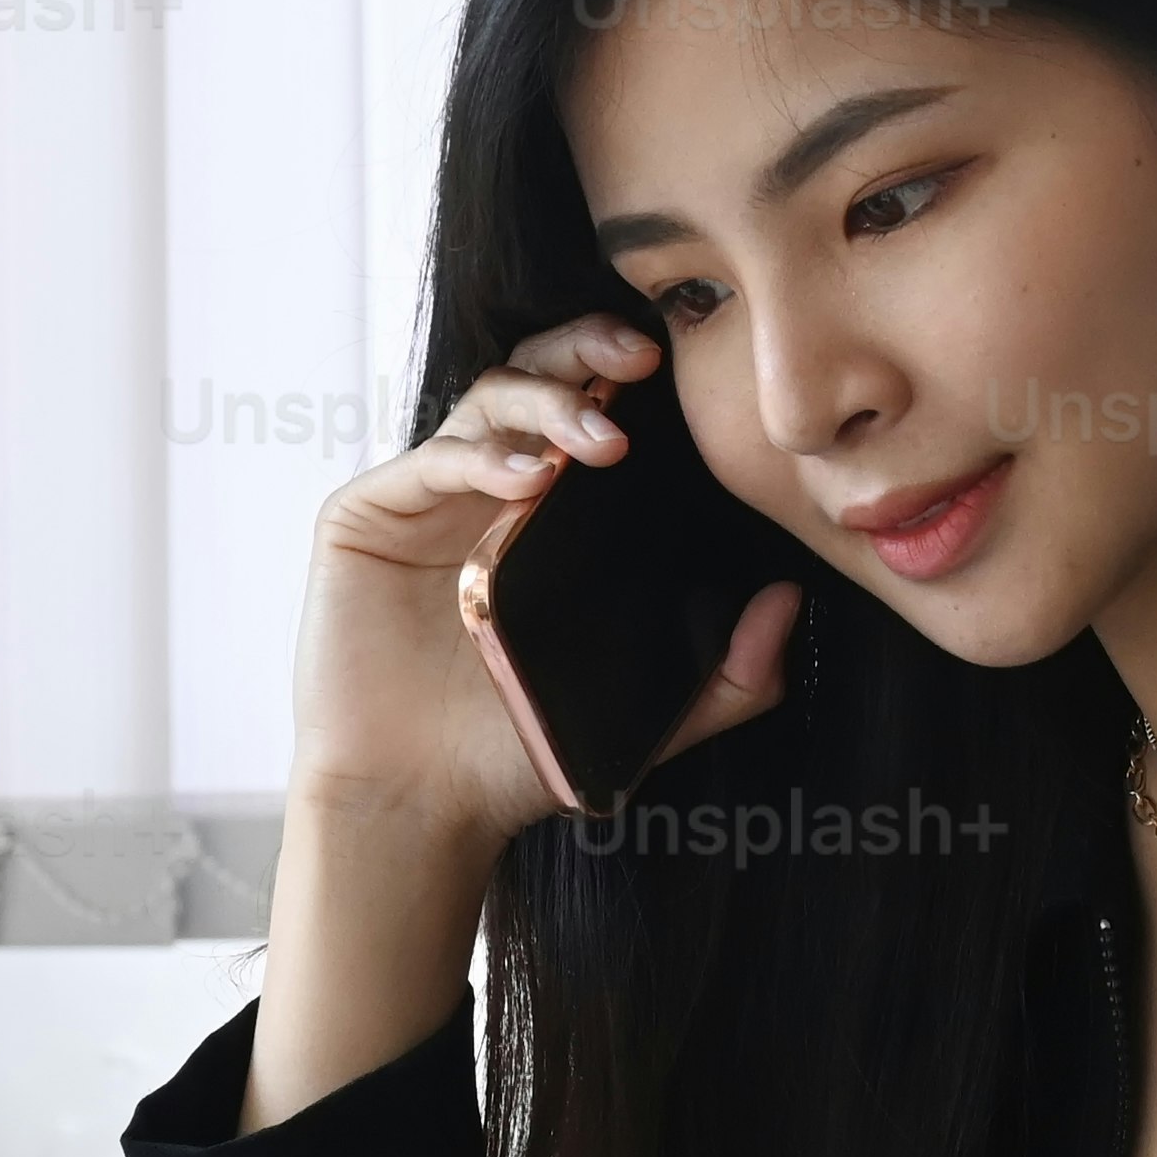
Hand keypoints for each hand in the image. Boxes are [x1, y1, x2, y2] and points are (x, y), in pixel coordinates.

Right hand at [246, 314, 802, 1125]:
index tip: (680, 367)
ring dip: (546, 404)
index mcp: (553, 514)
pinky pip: (429, 460)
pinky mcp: (366, 514)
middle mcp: (488, 488)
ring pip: (485, 402)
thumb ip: (732, 675)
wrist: (422, 804)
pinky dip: (483, 458)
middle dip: (587, 352)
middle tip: (638, 359)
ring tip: (598, 440)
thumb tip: (790, 601)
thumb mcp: (651, 716)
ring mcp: (426, 497)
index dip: (629, 376)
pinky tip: (530, 482)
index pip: (592, 408)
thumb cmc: (523, 754)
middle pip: (535, 377)